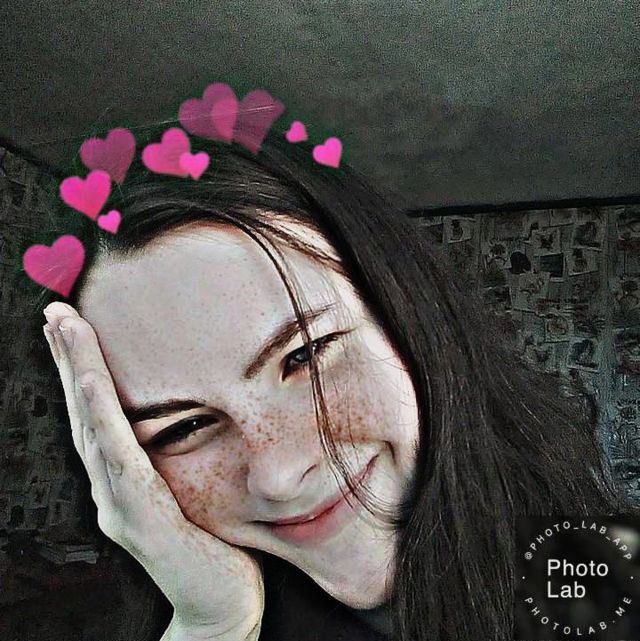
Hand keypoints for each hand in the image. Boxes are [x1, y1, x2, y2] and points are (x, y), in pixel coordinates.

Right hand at [43, 302, 263, 640]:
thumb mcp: (191, 488)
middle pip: (84, 414)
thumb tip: (185, 414)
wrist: (221, 606)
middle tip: (55, 310)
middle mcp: (113, 489)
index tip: (70, 323)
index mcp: (124, 479)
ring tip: (66, 330)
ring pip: (93, 430)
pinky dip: (103, 421)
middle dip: (69, 359)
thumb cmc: (212, 543)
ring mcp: (123, 506)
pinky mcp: (145, 520)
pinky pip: (121, 462)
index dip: (80, 369)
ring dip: (78, 375)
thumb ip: (175, 458)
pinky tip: (94, 385)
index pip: (97, 415)